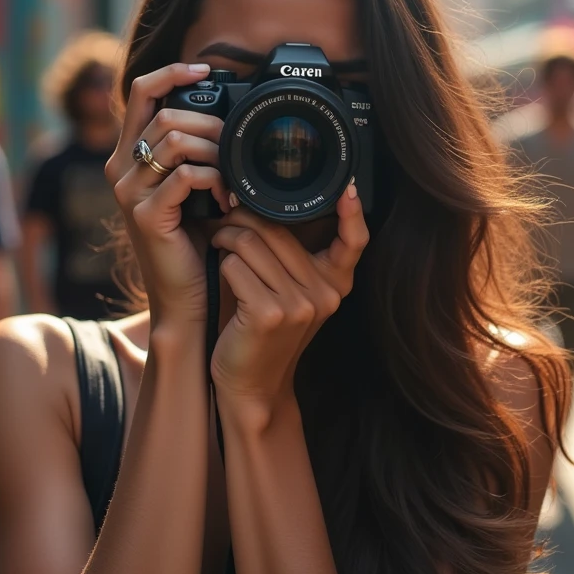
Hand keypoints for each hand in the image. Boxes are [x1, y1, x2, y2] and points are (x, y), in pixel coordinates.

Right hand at [105, 63, 230, 328]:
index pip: (141, 91)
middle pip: (166, 114)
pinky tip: (229, 200)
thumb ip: (197, 153)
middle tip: (237, 151)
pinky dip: (216, 181)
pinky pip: (186, 175)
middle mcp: (120, 169)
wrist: (187, 298)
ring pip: (175, 140)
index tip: (205, 69)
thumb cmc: (197, 243)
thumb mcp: (195, 189)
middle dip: (211, 125)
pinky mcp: (147, 216)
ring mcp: (129, 193)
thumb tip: (229, 117)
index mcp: (130, 156)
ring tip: (234, 179)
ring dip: (216, 153)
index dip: (172, 72)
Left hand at [210, 186, 368, 410]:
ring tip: (219, 244)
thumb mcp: (292, 296)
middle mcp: (323, 293)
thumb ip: (292, 259)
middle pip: (278, 231)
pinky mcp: (269, 313)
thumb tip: (267, 204)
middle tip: (226, 222)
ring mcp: (299, 304)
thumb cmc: (263, 332)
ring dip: (226, 239)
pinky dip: (221, 264)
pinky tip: (220, 274)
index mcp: (335, 285)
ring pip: (252, 244)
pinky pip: (236, 265)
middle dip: (244, 220)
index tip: (348, 187)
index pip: (355, 243)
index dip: (354, 214)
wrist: (251, 386)